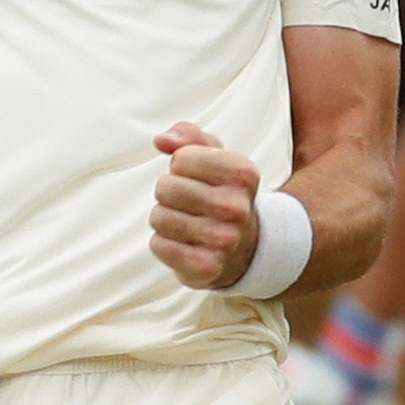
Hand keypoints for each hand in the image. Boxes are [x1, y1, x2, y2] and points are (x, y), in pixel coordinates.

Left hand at [149, 121, 260, 289]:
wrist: (246, 248)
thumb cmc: (221, 192)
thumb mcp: (213, 156)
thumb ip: (187, 136)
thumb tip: (162, 141)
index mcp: (243, 173)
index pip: (181, 158)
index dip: (181, 166)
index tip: (198, 176)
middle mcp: (237, 207)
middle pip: (166, 187)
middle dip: (168, 192)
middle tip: (188, 202)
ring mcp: (224, 241)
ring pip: (158, 217)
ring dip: (164, 219)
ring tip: (186, 223)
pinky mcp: (206, 268)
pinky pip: (158, 245)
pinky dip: (164, 244)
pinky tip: (185, 243)